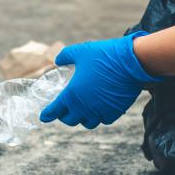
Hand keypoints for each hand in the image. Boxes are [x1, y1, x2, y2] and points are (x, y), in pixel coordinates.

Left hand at [40, 31, 160, 128]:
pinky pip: (104, 120)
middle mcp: (85, 107)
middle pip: (70, 120)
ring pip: (87, 123)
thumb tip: (57, 60)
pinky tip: (98, 109)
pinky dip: (99, 117)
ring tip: (81, 110)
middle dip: (64, 116)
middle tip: (63, 110)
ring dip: (82, 118)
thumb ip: (65, 56)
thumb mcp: (80, 51)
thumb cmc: (103, 56)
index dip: (47, 114)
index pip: (55, 110)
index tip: (43, 117)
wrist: (130, 62)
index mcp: (72, 94)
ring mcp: (100, 111)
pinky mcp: (115, 112)